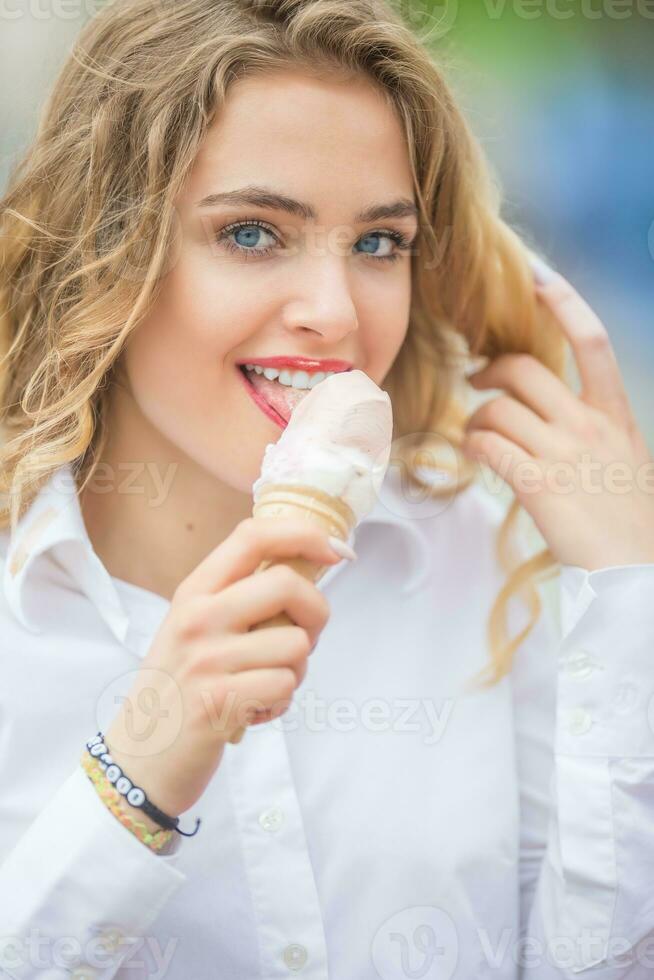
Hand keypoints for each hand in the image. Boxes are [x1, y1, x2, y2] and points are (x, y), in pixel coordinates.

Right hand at [104, 517, 342, 817]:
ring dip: (295, 670)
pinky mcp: (220, 702)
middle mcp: (198, 617)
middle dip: (315, 612)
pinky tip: (253, 710)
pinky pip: (285, 685)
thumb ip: (240, 596)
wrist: (140, 757)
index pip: (253, 536)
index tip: (336, 549)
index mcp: (194, 591)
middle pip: (287, 583)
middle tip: (301, 640)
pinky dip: (281, 702)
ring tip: (263, 685)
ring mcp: (207, 659)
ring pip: (296, 644)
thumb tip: (308, 566)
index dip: (304, 534)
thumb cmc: (181, 687)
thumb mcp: (196, 627)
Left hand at [461, 261, 653, 570]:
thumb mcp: (627, 459)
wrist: (636, 572)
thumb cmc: (629, 520)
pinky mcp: (537, 484)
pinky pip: (487, 444)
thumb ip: (596, 428)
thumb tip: (556, 412)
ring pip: (496, 407)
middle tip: (476, 381)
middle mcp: (589, 425)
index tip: (535, 275)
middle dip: (489, 369)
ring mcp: (564, 453)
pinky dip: (472, 443)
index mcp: (616, 415)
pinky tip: (475, 453)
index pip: (591, 340)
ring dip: (476, 416)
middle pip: (523, 368)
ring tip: (478, 433)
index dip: (562, 300)